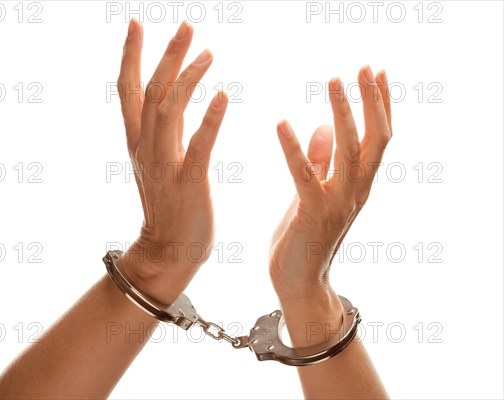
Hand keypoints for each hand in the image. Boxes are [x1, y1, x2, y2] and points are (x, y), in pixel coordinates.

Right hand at [115, 19, 227, 304]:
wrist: (168, 251)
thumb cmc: (168, 206)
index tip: (136, 24)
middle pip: (150, 91)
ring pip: (169, 111)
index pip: (128, 89)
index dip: (131, 55)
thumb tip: (171, 100)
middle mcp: (145, 148)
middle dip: (166, 55)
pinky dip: (209, 120)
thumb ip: (162, 131)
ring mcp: (165, 165)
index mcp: (138, 141)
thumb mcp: (157, 161)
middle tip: (186, 26)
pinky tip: (223, 96)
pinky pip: (197, 146)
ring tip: (209, 54)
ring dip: (187, 78)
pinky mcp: (188, 182)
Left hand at [269, 66, 391, 344]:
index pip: (378, 138)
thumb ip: (322, 161)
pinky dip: (294, 148)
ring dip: (343, 114)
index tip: (376, 73)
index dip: (380, 104)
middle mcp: (356, 191)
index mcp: (358, 185)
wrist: (299, 283)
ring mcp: (337, 203)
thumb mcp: (315, 193)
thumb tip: (323, 126)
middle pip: (375, 139)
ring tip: (334, 82)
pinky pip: (305, 175)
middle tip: (363, 68)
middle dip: (371, 101)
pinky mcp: (312, 213)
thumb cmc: (305, 237)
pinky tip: (281, 124)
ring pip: (350, 151)